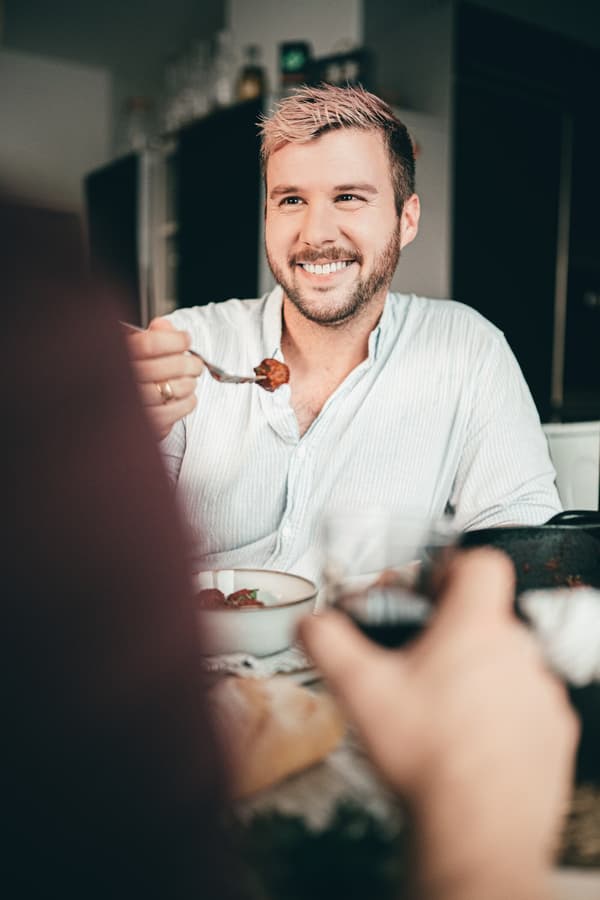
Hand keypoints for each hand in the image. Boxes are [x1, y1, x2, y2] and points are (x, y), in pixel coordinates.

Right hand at [125, 318, 203, 439]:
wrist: (111, 410)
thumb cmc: (128, 374)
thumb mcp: (133, 348)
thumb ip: (150, 335)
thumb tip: (163, 326)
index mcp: (120, 357)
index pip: (149, 344)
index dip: (173, 340)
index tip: (185, 339)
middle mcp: (124, 380)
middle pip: (165, 368)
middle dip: (188, 364)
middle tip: (195, 363)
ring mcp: (134, 403)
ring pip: (173, 390)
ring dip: (189, 383)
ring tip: (189, 380)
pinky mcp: (147, 423)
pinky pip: (175, 411)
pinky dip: (187, 402)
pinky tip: (185, 397)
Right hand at [299, 550, 578, 898]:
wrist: (477, 830)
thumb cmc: (428, 760)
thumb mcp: (360, 690)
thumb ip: (328, 642)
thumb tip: (310, 623)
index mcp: (475, 630)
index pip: (481, 565)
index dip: (453, 566)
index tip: (434, 585)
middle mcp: (517, 653)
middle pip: (487, 617)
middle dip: (453, 631)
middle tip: (421, 659)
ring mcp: (541, 692)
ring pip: (507, 661)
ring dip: (478, 672)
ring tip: (442, 705)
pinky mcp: (553, 731)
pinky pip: (527, 702)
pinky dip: (502, 710)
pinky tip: (469, 736)